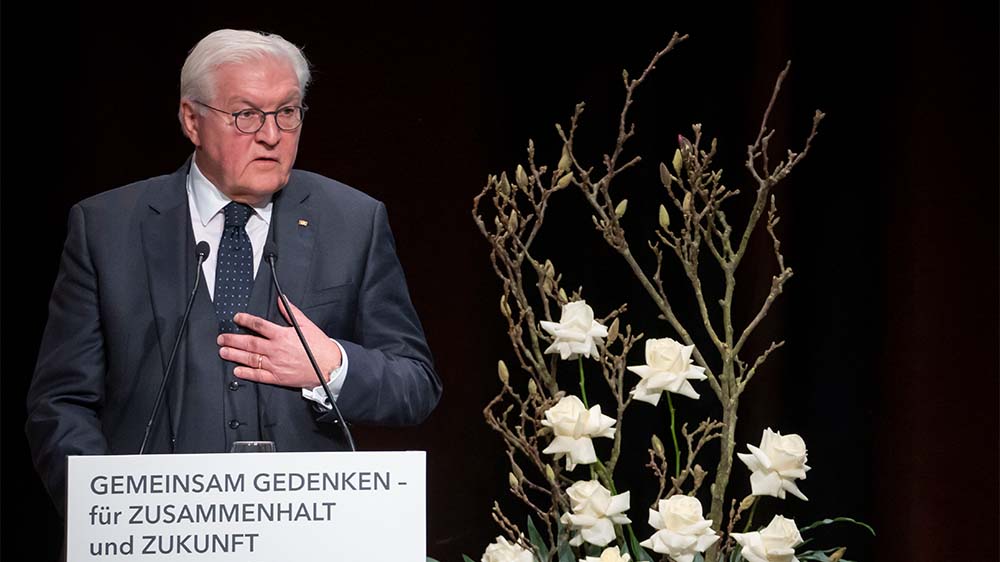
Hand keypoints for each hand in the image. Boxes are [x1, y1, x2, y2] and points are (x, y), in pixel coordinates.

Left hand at [217, 298, 341, 388]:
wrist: (329, 366)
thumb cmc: (319, 347)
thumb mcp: (306, 325)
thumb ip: (291, 312)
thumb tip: (282, 300)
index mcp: (283, 335)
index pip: (259, 326)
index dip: (246, 320)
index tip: (237, 318)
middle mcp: (276, 349)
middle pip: (250, 343)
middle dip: (233, 340)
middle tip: (222, 338)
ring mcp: (276, 364)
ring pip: (251, 359)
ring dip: (235, 355)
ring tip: (223, 352)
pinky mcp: (278, 377)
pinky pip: (259, 375)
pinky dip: (247, 373)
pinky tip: (237, 371)